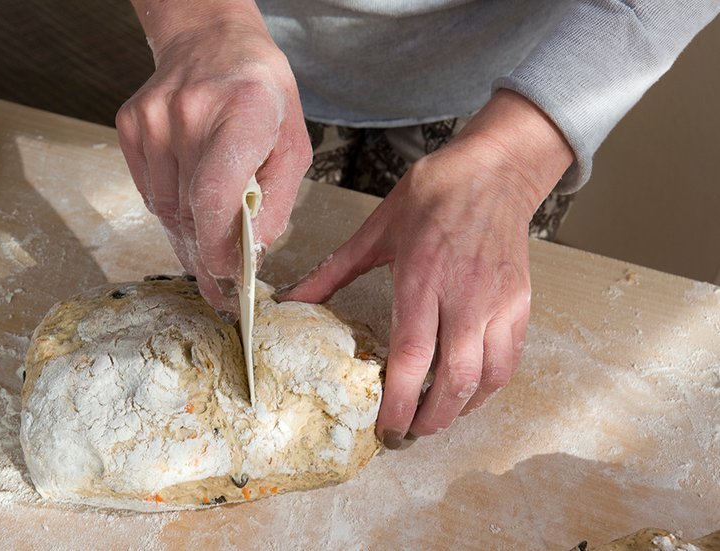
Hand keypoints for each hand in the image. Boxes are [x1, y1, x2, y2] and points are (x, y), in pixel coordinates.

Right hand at [117, 0, 312, 313]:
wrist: (210, 43)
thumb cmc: (261, 96)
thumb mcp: (292, 146)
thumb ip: (276, 205)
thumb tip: (251, 257)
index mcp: (243, 112)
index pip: (216, 197)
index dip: (219, 249)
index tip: (230, 279)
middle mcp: (190, 114)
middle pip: (189, 212)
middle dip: (207, 258)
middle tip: (220, 291)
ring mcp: (152, 120)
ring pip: (165, 210)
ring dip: (188, 237)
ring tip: (208, 246)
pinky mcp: (130, 126)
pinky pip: (149, 193)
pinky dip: (171, 210)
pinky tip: (189, 201)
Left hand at [277, 90, 572, 446]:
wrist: (493, 171)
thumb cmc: (432, 195)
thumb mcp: (375, 230)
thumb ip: (332, 272)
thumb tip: (290, 300)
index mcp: (421, 276)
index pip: (413, 354)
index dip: (400, 400)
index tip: (385, 428)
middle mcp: (463, 295)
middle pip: (454, 379)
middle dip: (430, 420)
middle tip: (406, 435)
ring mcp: (497, 302)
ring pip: (486, 378)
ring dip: (459, 411)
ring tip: (433, 420)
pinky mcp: (520, 303)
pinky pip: (509, 361)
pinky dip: (487, 389)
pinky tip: (466, 394)